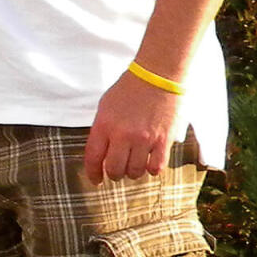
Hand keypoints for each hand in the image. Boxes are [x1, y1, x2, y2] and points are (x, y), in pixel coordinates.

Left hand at [81, 69, 182, 183]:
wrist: (158, 76)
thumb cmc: (130, 88)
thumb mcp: (106, 106)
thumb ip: (102, 129)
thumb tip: (101, 152)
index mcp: (104, 124)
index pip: (93, 157)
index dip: (93, 173)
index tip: (95, 180)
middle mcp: (122, 134)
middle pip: (114, 170)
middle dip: (114, 174)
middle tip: (117, 171)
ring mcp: (144, 139)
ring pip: (135, 172)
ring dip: (133, 172)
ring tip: (134, 165)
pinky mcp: (163, 141)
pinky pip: (156, 168)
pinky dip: (151, 169)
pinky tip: (149, 162)